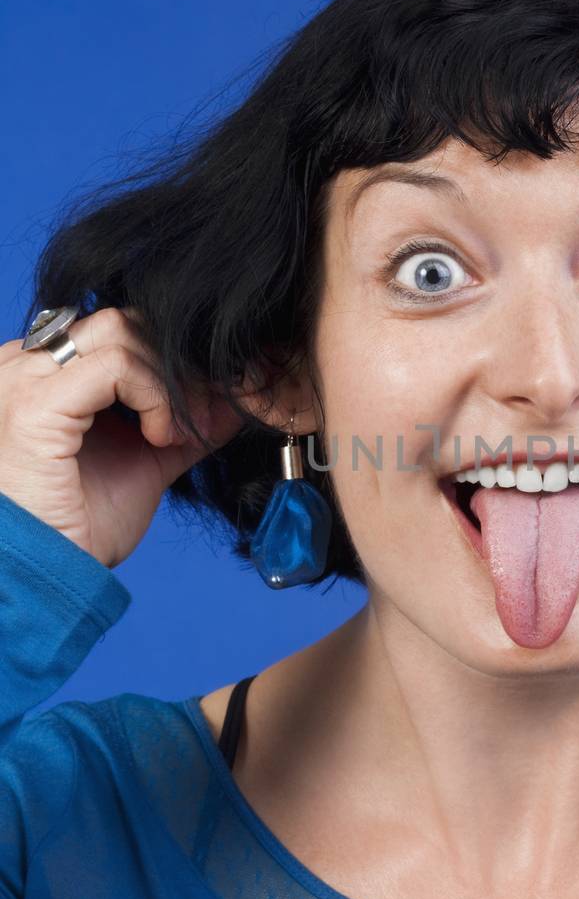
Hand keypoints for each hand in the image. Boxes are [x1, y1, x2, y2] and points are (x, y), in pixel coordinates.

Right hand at [0, 305, 243, 568]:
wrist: (41, 577)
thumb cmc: (77, 529)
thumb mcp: (144, 464)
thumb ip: (183, 426)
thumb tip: (235, 399)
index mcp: (42, 374)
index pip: (118, 331)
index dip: (171, 362)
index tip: (205, 410)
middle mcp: (25, 365)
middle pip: (123, 321)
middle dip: (176, 365)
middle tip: (200, 418)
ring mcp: (23, 378)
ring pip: (121, 330)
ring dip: (168, 382)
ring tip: (173, 435)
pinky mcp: (34, 403)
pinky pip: (116, 365)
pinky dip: (155, 396)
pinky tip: (160, 437)